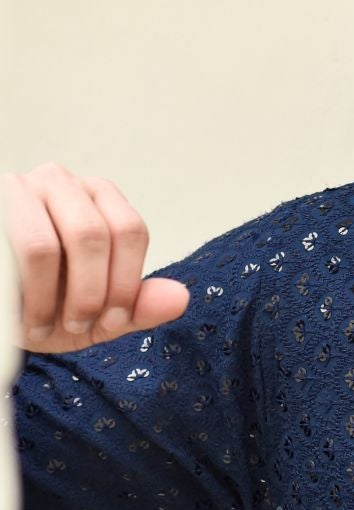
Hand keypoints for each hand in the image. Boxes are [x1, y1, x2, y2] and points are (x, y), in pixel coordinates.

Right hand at [1, 162, 191, 353]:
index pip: (130, 230)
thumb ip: (137, 307)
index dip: (126, 284)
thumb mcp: (96, 315)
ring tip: (42, 326)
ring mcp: (19, 190)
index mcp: (99, 200)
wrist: (3, 303)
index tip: (112, 321)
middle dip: (90, 293)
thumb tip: (180, 298)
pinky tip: (19, 314)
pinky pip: (5, 251)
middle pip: (93, 234)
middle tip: (78, 326)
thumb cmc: (43, 301)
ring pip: (43, 244)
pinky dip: (18, 292)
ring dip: (46, 298)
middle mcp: (63, 184)